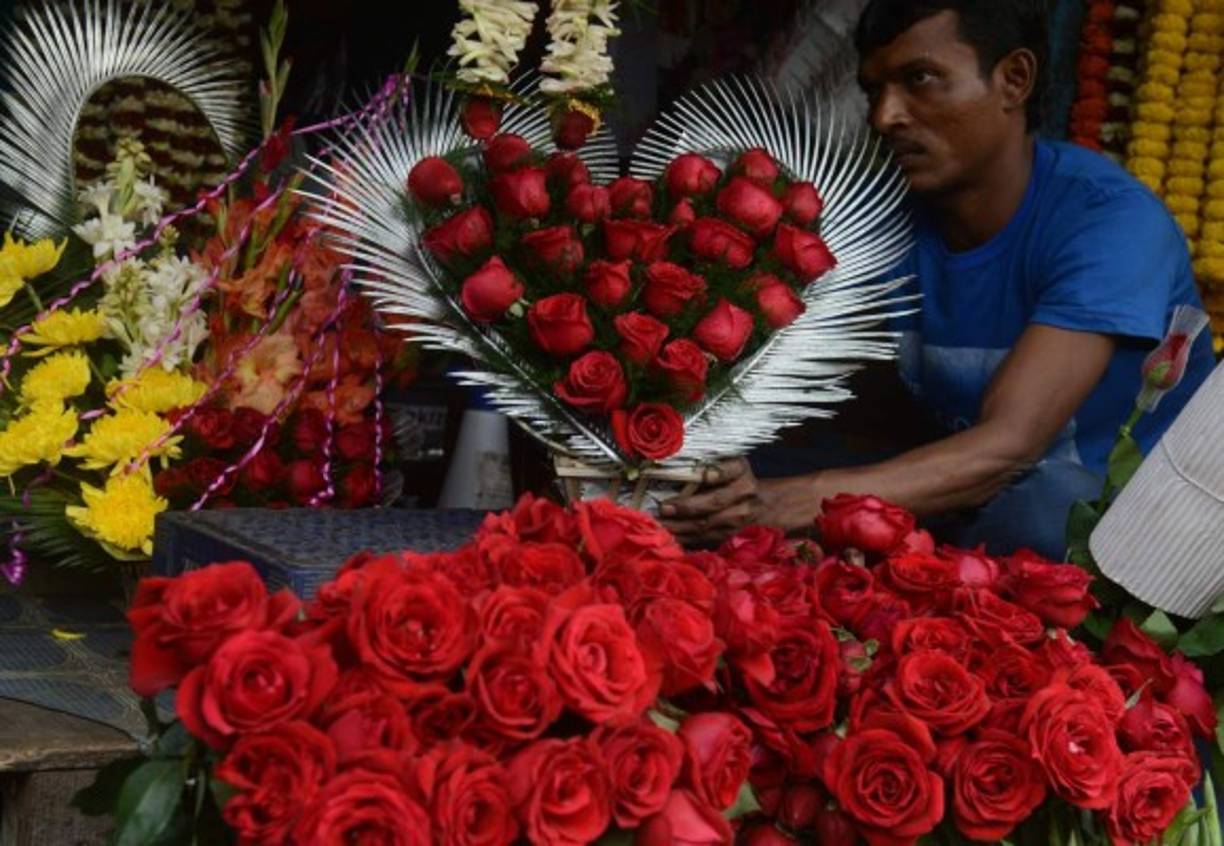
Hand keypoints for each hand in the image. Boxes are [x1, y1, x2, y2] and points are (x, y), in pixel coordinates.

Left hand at [658, 459, 816, 545]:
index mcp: (741, 472)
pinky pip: (707, 540)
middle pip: (713, 504)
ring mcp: (741, 520)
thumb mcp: (733, 465)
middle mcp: (744, 495)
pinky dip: (687, 541)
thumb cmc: (740, 480)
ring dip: (681, 527)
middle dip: (685, 508)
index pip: (725, 471)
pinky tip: (670, 540)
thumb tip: (671, 468)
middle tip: (662, 509)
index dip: (710, 475)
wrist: (772, 506)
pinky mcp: (734, 538)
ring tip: (658, 526)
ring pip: (708, 525)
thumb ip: (709, 466)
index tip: (697, 476)